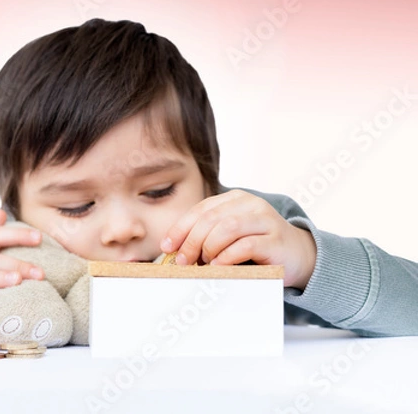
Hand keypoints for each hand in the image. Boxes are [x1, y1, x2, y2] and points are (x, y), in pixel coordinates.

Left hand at [160, 189, 316, 289]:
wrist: (298, 255)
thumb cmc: (257, 247)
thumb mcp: (230, 236)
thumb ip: (207, 236)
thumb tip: (175, 251)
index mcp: (235, 199)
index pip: (200, 210)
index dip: (180, 228)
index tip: (166, 247)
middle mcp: (250, 204)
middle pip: (211, 219)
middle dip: (191, 241)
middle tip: (182, 261)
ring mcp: (265, 219)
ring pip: (228, 228)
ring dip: (209, 247)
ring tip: (202, 264)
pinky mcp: (276, 239)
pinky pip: (246, 245)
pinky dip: (227, 256)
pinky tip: (218, 266)